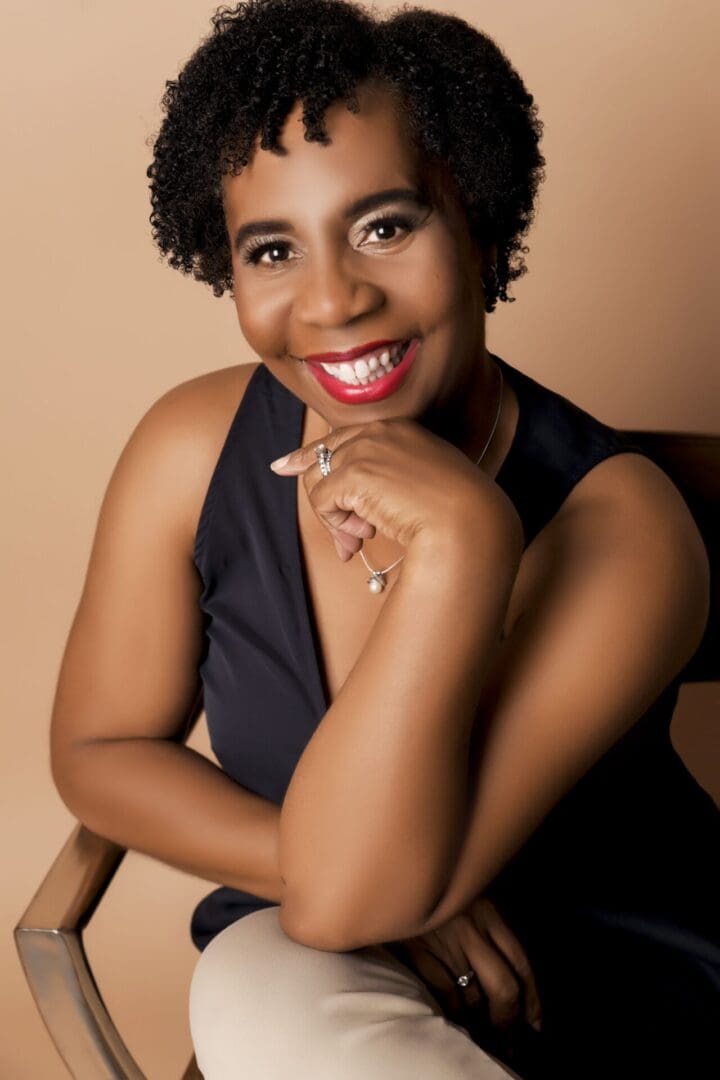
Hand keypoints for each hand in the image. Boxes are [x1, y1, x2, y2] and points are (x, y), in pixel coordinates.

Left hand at [269, 417, 519, 559]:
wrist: (469, 522)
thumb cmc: (456, 513)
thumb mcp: (420, 485)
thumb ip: (386, 483)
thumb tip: (349, 510)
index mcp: (397, 428)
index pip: (339, 438)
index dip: (307, 455)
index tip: (284, 466)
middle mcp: (377, 431)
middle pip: (321, 462)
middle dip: (328, 504)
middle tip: (348, 542)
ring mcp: (365, 449)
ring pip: (318, 483)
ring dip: (335, 520)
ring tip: (361, 541)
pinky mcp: (355, 473)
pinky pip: (322, 502)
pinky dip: (336, 525)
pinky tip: (363, 536)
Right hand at [387, 896, 542, 1037]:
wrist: (388, 878)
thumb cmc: (430, 898)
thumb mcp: (466, 906)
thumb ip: (486, 934)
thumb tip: (511, 988)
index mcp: (487, 912)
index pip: (520, 963)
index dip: (531, 999)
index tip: (533, 1024)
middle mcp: (470, 926)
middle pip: (504, 986)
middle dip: (507, 1019)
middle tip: (505, 1037)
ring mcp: (444, 940)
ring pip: (474, 996)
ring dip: (478, 1022)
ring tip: (480, 1035)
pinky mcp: (417, 950)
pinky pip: (446, 993)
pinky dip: (454, 1013)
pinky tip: (455, 1021)